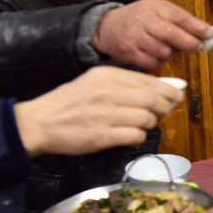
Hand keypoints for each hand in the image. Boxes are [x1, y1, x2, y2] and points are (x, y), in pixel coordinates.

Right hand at [14, 66, 182, 156]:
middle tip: (161, 113)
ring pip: (147, 118)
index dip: (169, 91)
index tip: (174, 97)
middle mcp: (107, 91)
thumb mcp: (96, 82)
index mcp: (107, 75)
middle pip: (154, 100)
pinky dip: (138, 137)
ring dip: (150, 124)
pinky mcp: (100, 135)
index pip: (151, 82)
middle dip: (164, 109)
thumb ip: (127, 83)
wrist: (38, 122)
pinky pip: (134, 135)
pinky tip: (130, 135)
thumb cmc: (70, 102)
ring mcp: (104, 114)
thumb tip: (164, 87)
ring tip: (139, 125)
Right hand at [93, 0, 212, 69]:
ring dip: (173, 53)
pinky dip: (160, 61)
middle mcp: (143, 20)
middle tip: (198, 47)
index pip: (180, 17)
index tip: (210, 34)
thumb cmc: (140, 18)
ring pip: (165, 52)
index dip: (198, 28)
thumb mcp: (159, 10)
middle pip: (173, 35)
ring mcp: (135, 37)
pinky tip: (156, 54)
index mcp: (154, 7)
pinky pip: (154, 63)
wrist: (107, 27)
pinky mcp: (129, 53)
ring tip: (168, 47)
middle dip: (190, 43)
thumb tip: (208, 32)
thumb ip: (182, 20)